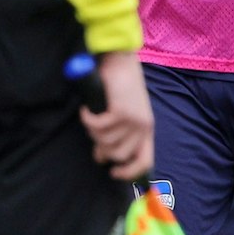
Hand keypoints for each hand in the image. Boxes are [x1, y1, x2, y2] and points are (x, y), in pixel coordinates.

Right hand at [78, 51, 154, 178]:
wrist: (121, 61)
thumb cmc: (120, 88)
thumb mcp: (124, 114)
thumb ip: (118, 135)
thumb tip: (102, 157)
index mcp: (146, 129)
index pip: (145, 162)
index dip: (129, 173)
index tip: (113, 173)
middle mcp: (143, 127)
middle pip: (117, 155)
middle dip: (101, 148)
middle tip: (95, 133)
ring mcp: (133, 120)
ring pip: (104, 142)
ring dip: (93, 131)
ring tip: (93, 116)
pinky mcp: (120, 112)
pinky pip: (96, 126)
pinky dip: (87, 118)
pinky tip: (87, 109)